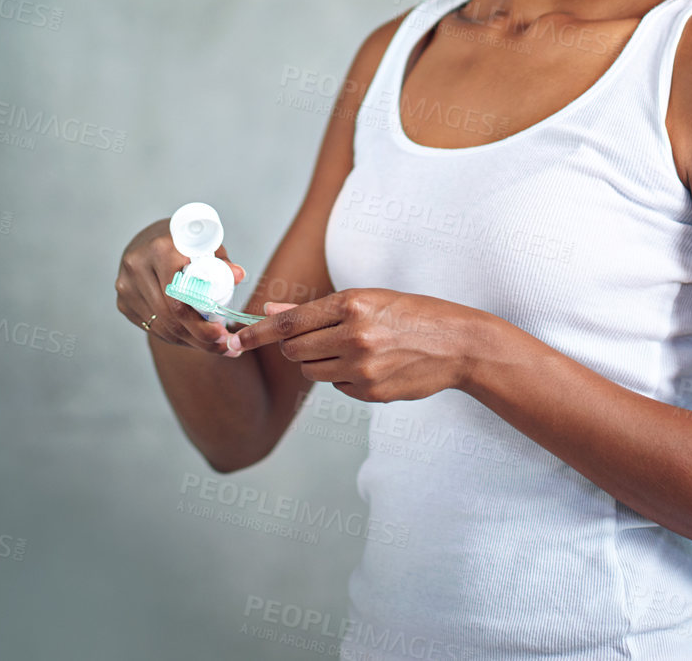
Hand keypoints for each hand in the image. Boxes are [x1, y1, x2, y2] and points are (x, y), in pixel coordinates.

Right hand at [115, 218, 247, 356]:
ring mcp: (127, 287)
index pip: (179, 298)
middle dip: (201, 339)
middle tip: (225, 346)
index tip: (223, 334)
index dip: (201, 323)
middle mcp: (138, 267)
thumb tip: (238, 275)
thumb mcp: (205, 246)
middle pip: (171, 317)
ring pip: (162, 328)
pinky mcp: (123, 302)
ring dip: (190, 342)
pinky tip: (193, 339)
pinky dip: (175, 337)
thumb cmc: (182, 242)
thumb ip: (221, 262)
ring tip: (215, 346)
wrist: (147, 240)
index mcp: (160, 250)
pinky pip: (153, 328)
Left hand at [232, 288, 487, 401]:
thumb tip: (271, 312)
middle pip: (295, 351)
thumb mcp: (366, 298)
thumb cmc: (411, 313)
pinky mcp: (371, 393)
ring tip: (351, 348)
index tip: (233, 340)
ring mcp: (363, 368)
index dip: (257, 333)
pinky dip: (343, 377)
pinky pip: (337, 387)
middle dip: (296, 347)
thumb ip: (316, 309)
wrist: (457, 344)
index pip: (290, 322)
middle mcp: (354, 336)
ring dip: (319, 362)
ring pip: (312, 372)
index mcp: (351, 304)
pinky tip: (371, 365)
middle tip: (319, 337)